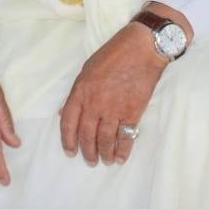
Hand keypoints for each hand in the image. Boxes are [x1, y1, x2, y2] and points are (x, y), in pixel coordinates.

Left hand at [59, 2, 187, 165]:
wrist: (142, 48)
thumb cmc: (114, 54)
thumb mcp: (87, 69)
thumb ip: (78, 92)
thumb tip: (67, 112)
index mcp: (80, 91)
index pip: (68, 123)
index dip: (68, 140)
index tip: (70, 152)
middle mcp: (94, 103)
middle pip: (86, 135)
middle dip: (87, 152)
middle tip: (90, 160)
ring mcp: (113, 109)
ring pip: (104, 140)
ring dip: (104, 154)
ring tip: (106, 160)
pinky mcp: (132, 113)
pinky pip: (125, 137)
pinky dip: (122, 150)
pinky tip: (121, 158)